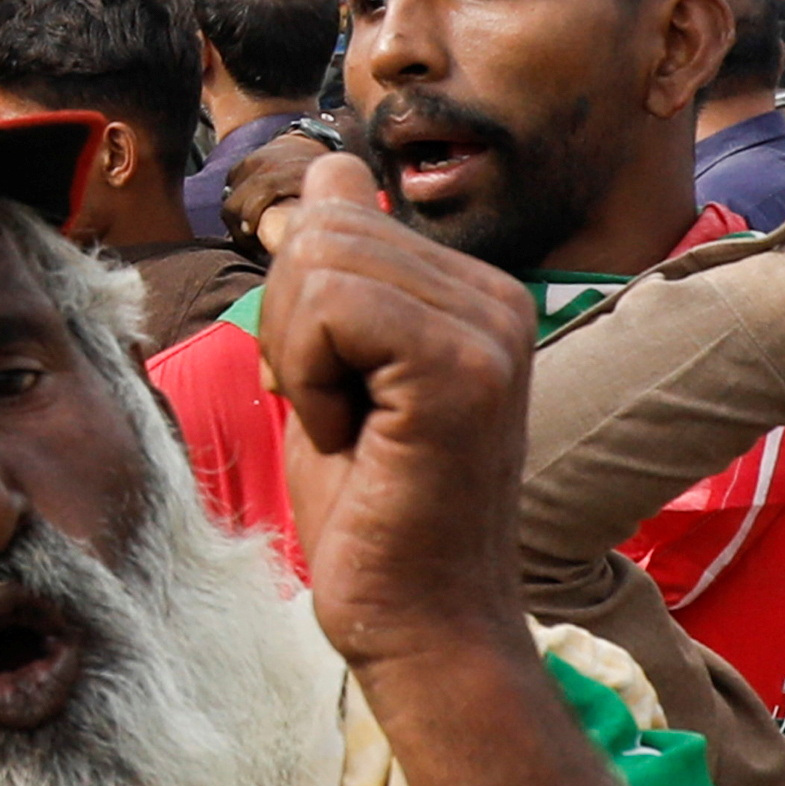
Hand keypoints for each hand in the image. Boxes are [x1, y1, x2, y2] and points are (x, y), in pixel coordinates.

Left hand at [260, 149, 537, 674]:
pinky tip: (349, 434)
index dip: (293, 300)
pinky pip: (331, 306)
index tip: (327, 381)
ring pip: (318, 260)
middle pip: (319, 228)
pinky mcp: (465, 367)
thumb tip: (329, 169)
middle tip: (334, 411)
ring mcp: (490, 327)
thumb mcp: (331, 365)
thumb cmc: (368, 507)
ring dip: (297, 356)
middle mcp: (497, 295)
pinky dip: (308, 374)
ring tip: (349, 425)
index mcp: (471, 289)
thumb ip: (333, 273)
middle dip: (287, 326)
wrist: (414, 617)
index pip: (334, 208)